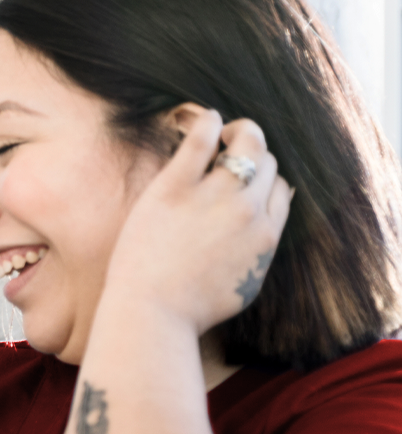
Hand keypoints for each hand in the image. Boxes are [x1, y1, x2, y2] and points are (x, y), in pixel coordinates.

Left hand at [106, 107, 291, 333]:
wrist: (153, 314)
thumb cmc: (189, 309)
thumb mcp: (241, 287)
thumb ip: (256, 255)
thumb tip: (263, 231)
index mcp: (266, 236)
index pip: (281, 189)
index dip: (266, 180)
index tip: (248, 179)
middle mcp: (248, 211)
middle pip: (267, 164)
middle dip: (254, 154)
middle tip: (233, 150)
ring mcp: (214, 197)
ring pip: (247, 143)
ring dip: (240, 131)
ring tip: (223, 131)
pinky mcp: (176, 187)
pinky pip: (201, 140)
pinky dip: (208, 123)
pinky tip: (204, 119)